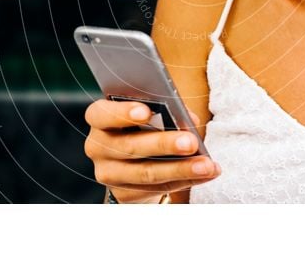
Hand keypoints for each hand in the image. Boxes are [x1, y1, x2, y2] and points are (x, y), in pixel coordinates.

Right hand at [84, 99, 221, 202]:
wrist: (136, 161)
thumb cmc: (145, 126)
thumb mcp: (151, 112)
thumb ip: (165, 110)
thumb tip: (189, 119)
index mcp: (100, 119)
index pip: (102, 114)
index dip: (123, 113)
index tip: (146, 112)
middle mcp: (98, 147)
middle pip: (129, 146)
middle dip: (164, 144)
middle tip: (191, 142)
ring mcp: (109, 173)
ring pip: (146, 172)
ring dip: (181, 169)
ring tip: (206, 165)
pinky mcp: (124, 194)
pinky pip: (157, 189)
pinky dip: (185, 180)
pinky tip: (204, 174)